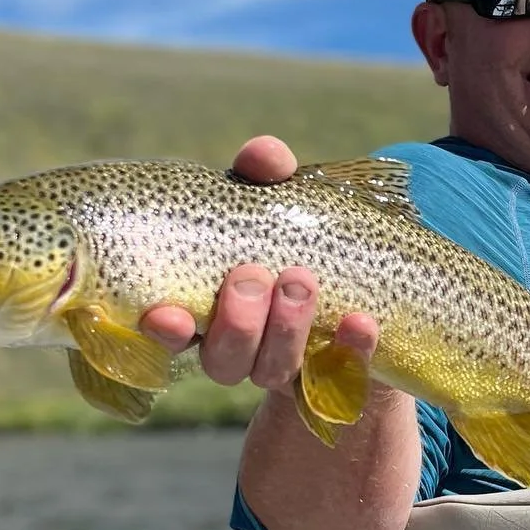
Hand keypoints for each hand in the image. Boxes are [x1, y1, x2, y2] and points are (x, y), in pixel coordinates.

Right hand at [140, 135, 380, 389]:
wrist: (363, 278)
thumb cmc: (294, 235)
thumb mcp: (278, 200)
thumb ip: (266, 176)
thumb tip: (263, 154)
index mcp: (205, 311)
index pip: (172, 333)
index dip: (166, 331)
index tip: (169, 315)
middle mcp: (239, 350)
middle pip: (224, 359)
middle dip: (237, 323)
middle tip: (253, 277)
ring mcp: (288, 369)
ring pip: (274, 370)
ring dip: (285, 329)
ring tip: (301, 281)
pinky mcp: (338, 375)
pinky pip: (342, 372)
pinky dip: (350, 348)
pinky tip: (359, 321)